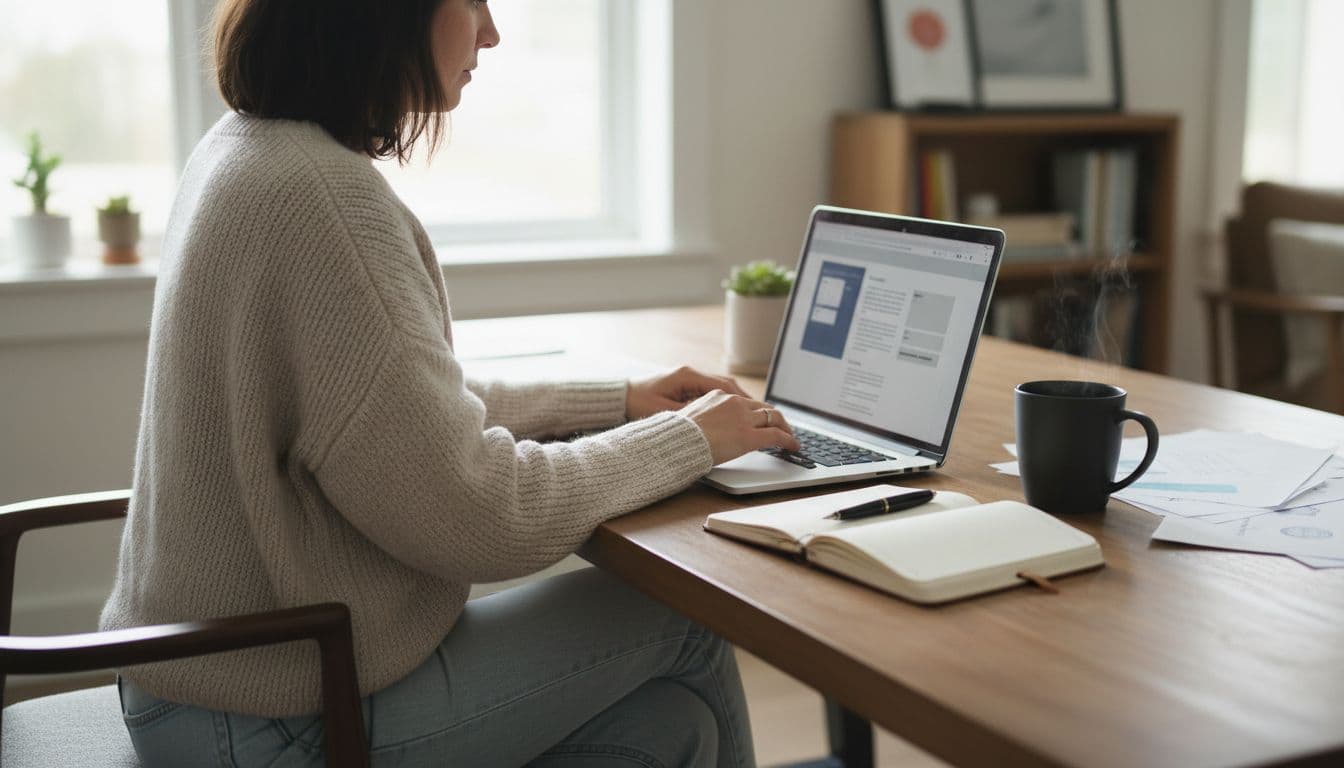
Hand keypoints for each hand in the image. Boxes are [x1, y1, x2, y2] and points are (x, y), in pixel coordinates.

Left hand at [626, 365, 751, 420]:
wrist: (620, 396)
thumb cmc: (638, 404)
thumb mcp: (665, 412)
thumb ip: (690, 413)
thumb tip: (714, 419)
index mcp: (687, 376)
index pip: (723, 385)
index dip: (742, 399)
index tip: (757, 410)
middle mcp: (691, 374)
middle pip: (727, 385)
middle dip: (746, 400)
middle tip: (763, 414)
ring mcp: (689, 378)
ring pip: (722, 388)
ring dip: (737, 400)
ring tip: (753, 415)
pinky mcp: (685, 386)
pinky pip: (712, 392)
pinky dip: (725, 402)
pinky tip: (733, 414)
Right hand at [678, 390, 800, 464]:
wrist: (674, 442)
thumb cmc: (676, 435)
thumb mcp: (690, 418)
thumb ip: (704, 418)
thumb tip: (708, 428)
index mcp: (718, 395)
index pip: (745, 401)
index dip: (758, 411)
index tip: (762, 419)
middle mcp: (734, 402)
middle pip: (764, 407)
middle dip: (776, 418)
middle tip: (783, 428)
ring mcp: (743, 418)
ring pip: (774, 418)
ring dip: (785, 428)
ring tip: (790, 438)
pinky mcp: (749, 436)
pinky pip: (777, 436)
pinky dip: (789, 440)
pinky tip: (793, 447)